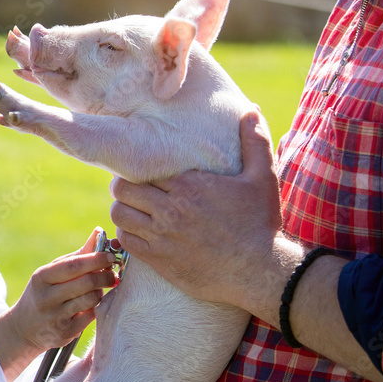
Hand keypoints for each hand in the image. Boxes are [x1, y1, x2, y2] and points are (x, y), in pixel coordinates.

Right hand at [0, 229, 116, 381]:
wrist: (24, 328)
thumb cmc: (44, 292)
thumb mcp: (52, 272)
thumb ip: (77, 255)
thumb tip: (99, 232)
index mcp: (42, 277)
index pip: (74, 265)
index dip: (96, 259)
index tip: (111, 256)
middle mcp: (46, 297)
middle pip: (85, 282)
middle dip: (104, 276)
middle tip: (113, 274)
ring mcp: (55, 316)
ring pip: (90, 300)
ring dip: (100, 292)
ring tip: (99, 289)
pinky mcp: (65, 332)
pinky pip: (90, 316)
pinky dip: (95, 308)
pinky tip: (91, 305)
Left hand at [108, 109, 282, 311]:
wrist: (262, 273)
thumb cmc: (262, 223)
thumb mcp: (263, 178)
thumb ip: (255, 141)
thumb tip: (251, 109)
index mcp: (189, 186)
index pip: (143, 168)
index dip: (140, 169)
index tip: (145, 172)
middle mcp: (171, 210)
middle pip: (122, 188)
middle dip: (125, 186)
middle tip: (135, 189)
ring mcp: (162, 237)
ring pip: (119, 213)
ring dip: (124, 209)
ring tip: (135, 208)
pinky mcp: (159, 260)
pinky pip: (125, 241)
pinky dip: (127, 233)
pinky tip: (139, 231)